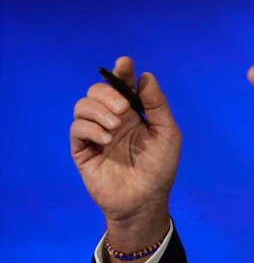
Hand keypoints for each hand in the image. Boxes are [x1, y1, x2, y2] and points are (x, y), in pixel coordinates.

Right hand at [70, 56, 180, 262]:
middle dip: (108, 93)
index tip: (125, 63)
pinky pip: (77, 128)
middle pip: (97, 91)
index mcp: (134, 113)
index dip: (121, 72)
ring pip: (83, 105)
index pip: (122, 85)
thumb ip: (157, 105)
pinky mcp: (83, 150)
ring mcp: (96, 134)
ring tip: (115, 127)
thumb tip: (146, 76)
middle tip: (123, 109)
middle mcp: (113, 120)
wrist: (145, 199)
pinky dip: (90, 128)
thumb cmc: (160, 168)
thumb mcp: (167, 134)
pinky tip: (106, 139)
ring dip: (98, 110)